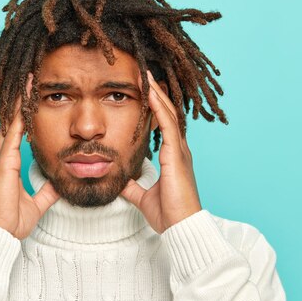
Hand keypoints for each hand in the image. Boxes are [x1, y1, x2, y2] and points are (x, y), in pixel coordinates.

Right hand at [0, 74, 59, 238]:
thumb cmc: (11, 220)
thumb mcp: (36, 203)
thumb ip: (46, 192)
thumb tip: (58, 185)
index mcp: (9, 163)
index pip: (19, 131)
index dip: (25, 113)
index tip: (33, 96)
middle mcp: (3, 155)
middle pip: (13, 119)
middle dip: (20, 98)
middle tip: (29, 76)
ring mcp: (1, 155)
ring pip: (11, 119)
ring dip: (19, 98)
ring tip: (28, 77)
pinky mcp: (4, 159)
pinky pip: (12, 129)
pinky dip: (18, 112)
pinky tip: (24, 96)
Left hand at [121, 70, 201, 233]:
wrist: (181, 227)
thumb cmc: (168, 214)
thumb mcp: (143, 197)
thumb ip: (133, 187)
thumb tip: (121, 182)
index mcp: (173, 157)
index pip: (162, 124)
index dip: (153, 105)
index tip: (142, 89)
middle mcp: (179, 149)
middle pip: (167, 112)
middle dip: (155, 92)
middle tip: (143, 73)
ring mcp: (180, 150)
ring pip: (168, 113)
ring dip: (156, 93)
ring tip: (145, 74)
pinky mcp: (177, 155)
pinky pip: (167, 124)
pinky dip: (158, 107)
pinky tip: (150, 92)